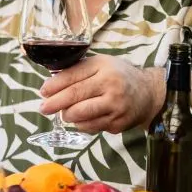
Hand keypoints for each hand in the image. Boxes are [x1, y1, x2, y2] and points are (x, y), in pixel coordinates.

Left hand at [39, 55, 160, 133]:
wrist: (148, 93)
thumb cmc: (118, 76)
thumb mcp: (100, 64)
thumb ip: (76, 71)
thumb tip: (49, 85)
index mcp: (104, 68)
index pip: (72, 77)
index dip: (54, 86)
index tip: (43, 92)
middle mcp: (111, 86)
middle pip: (74, 97)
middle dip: (54, 104)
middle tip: (43, 108)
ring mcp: (116, 107)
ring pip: (79, 116)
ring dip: (67, 115)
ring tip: (66, 111)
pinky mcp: (118, 123)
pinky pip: (89, 127)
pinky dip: (81, 124)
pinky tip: (84, 117)